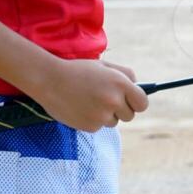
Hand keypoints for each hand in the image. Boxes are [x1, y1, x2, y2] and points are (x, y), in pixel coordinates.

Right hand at [23, 58, 148, 132]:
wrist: (50, 80)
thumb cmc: (78, 70)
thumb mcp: (105, 66)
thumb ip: (125, 75)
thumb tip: (138, 87)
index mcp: (120, 84)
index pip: (142, 103)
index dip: (137, 102)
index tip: (133, 102)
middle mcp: (114, 101)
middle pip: (129, 115)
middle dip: (121, 109)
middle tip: (107, 99)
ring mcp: (102, 116)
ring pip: (113, 121)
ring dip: (106, 115)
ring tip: (90, 101)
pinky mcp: (90, 127)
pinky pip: (99, 126)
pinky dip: (93, 120)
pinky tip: (81, 107)